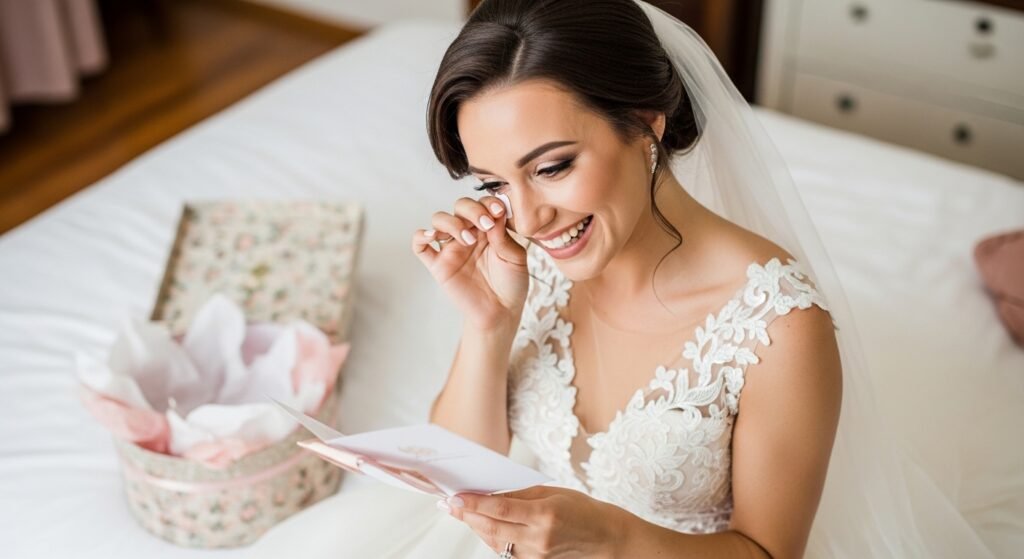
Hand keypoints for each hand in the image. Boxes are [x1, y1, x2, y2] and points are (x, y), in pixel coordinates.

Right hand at [412, 195, 528, 330]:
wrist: (500, 313)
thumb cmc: (511, 285)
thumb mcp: (515, 258)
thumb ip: (504, 236)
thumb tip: (494, 214)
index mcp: (488, 229)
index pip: (482, 204)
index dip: (488, 203)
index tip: (497, 212)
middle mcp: (468, 234)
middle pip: (460, 206)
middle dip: (472, 210)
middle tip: (485, 225)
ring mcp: (452, 248)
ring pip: (439, 220)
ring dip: (451, 223)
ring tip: (468, 240)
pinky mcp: (438, 265)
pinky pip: (420, 246)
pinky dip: (420, 236)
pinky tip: (432, 236)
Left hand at [439, 486, 628, 558]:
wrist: (604, 538)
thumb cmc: (581, 511)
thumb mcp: (552, 493)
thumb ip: (519, 495)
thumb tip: (489, 493)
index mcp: (544, 516)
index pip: (499, 509)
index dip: (473, 504)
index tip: (454, 498)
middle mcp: (538, 539)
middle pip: (491, 528)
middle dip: (467, 516)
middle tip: (449, 505)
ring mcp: (535, 556)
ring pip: (494, 541)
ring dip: (476, 527)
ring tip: (461, 512)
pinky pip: (505, 550)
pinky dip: (491, 537)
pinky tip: (483, 525)